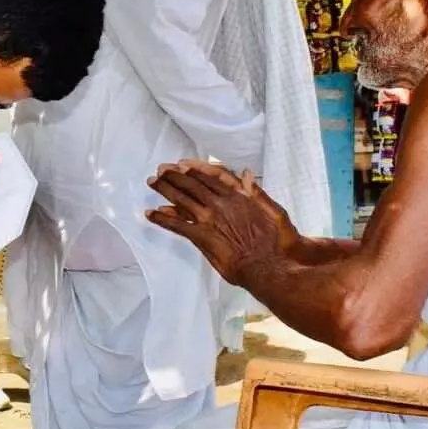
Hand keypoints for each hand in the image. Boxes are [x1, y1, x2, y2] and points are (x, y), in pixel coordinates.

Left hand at [145, 162, 296, 285]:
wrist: (270, 265)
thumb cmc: (277, 241)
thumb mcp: (274, 211)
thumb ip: (258, 192)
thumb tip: (247, 174)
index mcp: (238, 195)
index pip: (211, 175)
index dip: (194, 168)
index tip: (182, 163)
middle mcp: (221, 203)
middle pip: (192, 184)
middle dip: (174, 175)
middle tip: (161, 169)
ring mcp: (210, 219)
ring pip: (182, 199)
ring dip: (165, 189)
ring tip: (152, 182)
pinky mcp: (202, 236)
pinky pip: (177, 225)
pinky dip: (162, 218)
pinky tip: (150, 214)